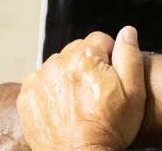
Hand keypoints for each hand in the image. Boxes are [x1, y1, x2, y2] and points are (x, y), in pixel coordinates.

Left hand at [17, 27, 145, 150]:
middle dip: (87, 65)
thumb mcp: (134, 93)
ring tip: (78, 102)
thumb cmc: (109, 130)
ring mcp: (39, 80)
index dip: (109, 58)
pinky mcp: (26, 96)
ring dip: (67, 76)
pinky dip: (50, 90)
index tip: (110, 79)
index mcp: (84, 58)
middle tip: (95, 93)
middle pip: (77, 51)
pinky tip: (62, 107)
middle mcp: (57, 63)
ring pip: (58, 65)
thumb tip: (126, 32)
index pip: (99, 40)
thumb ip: (129, 56)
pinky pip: (40, 81)